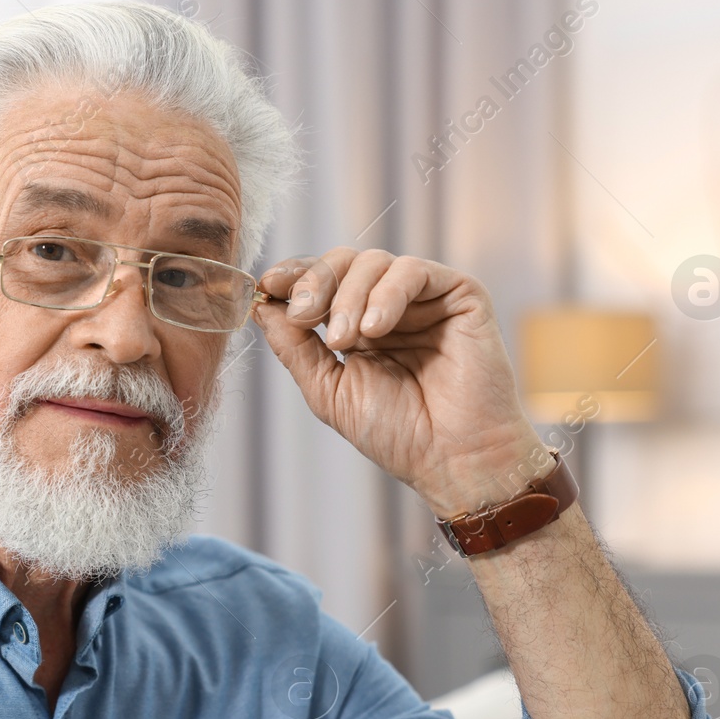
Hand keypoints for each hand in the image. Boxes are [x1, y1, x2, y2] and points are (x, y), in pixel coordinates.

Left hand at [252, 248, 546, 516]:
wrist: (453, 458)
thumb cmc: (397, 433)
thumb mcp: (328, 389)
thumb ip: (294, 347)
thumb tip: (259, 304)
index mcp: (358, 327)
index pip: (321, 282)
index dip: (294, 277)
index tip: (268, 284)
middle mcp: (390, 307)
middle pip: (343, 262)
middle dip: (315, 284)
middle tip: (303, 316)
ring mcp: (425, 299)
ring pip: (374, 261)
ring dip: (349, 296)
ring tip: (346, 340)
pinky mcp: (460, 294)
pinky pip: (413, 270)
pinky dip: (387, 293)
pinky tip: (376, 329)